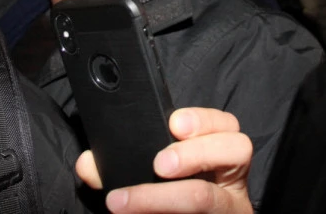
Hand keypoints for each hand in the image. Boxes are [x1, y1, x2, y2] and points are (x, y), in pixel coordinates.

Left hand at [75, 108, 253, 213]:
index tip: (174, 123)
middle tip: (159, 164)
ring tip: (139, 201)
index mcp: (216, 153)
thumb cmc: (167, 196)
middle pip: (238, 149)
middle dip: (195, 152)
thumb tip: (87, 164)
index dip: (202, 119)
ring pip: (218, 198)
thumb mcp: (148, 173)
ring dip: (172, 196)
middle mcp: (231, 178)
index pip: (225, 123)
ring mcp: (230, 208)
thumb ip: (118, 164)